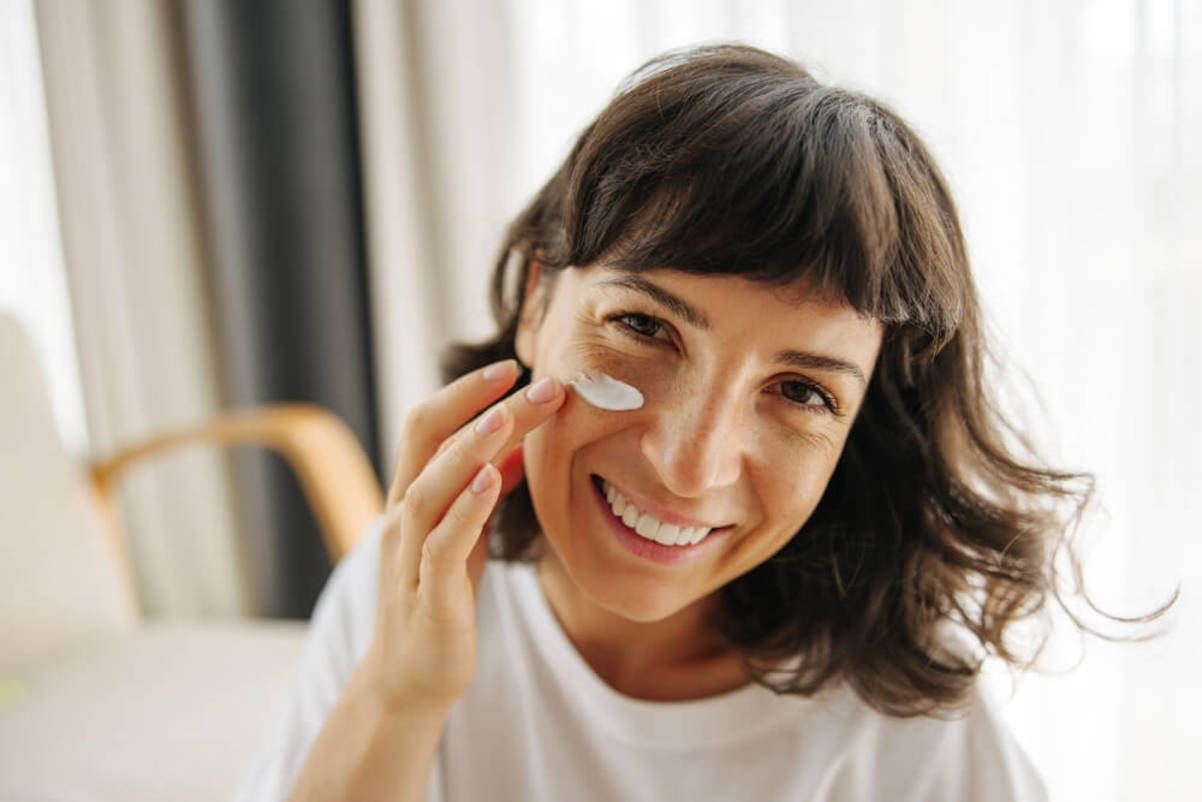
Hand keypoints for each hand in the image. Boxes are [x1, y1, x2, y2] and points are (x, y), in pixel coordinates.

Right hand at [362, 360, 564, 712]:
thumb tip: (515, 444)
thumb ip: (483, 489)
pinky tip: (490, 479)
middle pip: (424, 440)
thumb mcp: (466, 535)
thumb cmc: (441, 598)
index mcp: (413, 497)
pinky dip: (465, 508)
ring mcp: (411, 555)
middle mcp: (403, 517)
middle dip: (470, 402)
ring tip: (505, 413)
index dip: (467, 393)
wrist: (411, 679)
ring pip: (430, 487)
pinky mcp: (431, 595)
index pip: (430, 426)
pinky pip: (443, 543)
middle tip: (521, 373)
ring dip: (469, 447)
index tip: (514, 366)